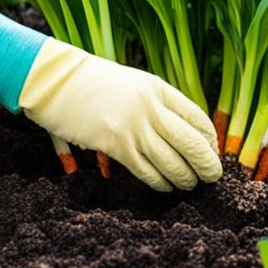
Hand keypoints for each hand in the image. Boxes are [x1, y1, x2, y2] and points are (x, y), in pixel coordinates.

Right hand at [18, 39, 222, 191]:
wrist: (54, 80)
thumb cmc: (89, 82)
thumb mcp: (129, 84)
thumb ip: (152, 103)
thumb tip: (176, 131)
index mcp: (156, 88)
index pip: (196, 116)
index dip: (209, 139)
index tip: (212, 151)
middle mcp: (150, 106)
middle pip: (192, 142)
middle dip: (207, 164)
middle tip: (213, 177)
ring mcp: (133, 126)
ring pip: (172, 162)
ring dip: (185, 178)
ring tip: (189, 185)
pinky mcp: (115, 144)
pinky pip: (147, 171)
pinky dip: (160, 182)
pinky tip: (165, 187)